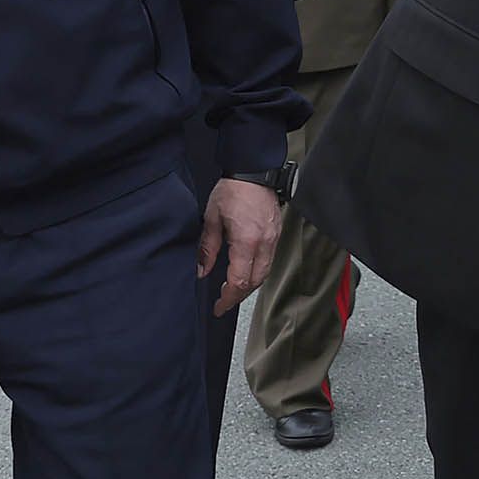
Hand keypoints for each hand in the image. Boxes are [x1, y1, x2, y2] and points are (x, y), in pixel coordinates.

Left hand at [198, 179, 281, 315]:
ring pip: (265, 272)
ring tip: (233, 288)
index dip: (228, 299)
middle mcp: (264, 243)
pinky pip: (269, 260)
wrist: (254, 171)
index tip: (218, 307)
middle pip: (255, 282)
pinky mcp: (277, 233)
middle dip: (239, 296)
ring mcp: (274, 238)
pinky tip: (246, 269)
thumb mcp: (212, 219)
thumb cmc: (232, 191)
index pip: (239, 281)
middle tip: (223, 301)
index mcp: (246, 242)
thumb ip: (207, 248)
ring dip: (249, 285)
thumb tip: (202, 270)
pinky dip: (257, 271)